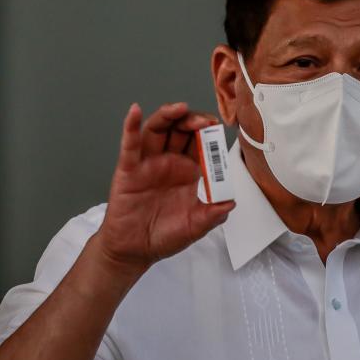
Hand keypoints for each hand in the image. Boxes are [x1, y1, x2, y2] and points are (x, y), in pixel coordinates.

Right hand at [93, 102, 235, 274]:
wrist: (135, 251)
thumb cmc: (163, 236)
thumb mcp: (195, 227)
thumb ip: (212, 215)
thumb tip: (230, 202)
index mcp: (188, 172)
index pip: (202, 145)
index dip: (210, 135)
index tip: (219, 129)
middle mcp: (169, 162)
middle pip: (181, 131)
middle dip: (194, 121)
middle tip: (205, 121)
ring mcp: (148, 163)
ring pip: (158, 130)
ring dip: (169, 115)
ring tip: (180, 109)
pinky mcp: (129, 170)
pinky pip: (129, 144)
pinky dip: (131, 126)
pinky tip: (135, 112)